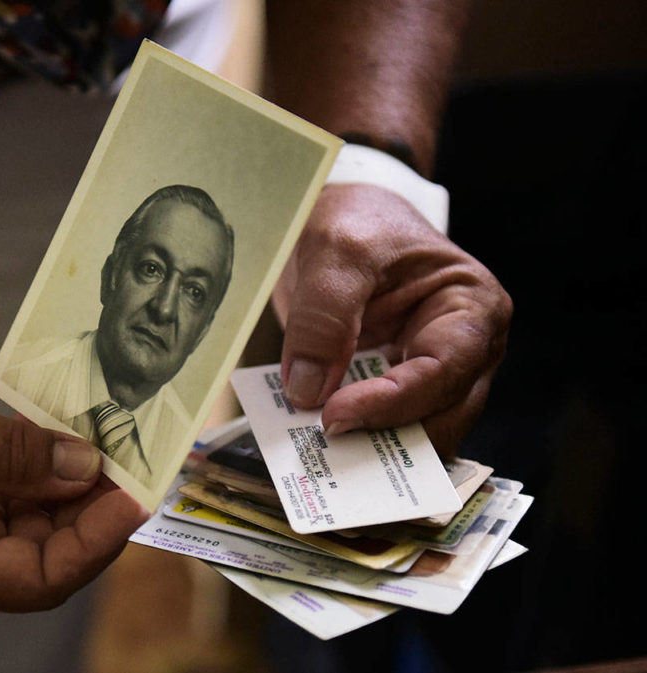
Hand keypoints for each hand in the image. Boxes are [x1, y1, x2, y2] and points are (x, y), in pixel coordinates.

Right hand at [0, 348, 147, 613]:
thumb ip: (14, 454)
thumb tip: (86, 468)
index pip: (40, 578)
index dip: (97, 540)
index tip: (136, 493)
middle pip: (42, 557)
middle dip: (90, 510)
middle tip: (132, 458)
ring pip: (28, 532)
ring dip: (66, 492)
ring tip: (101, 444)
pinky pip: (6, 510)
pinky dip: (36, 480)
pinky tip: (56, 444)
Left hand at [272, 183, 511, 455]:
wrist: (343, 217)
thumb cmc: (359, 220)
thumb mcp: (338, 250)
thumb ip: (326, 315)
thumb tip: (309, 391)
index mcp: (473, 308)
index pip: (444, 372)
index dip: (393, 403)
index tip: (335, 416)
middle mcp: (466, 352)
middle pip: (439, 417)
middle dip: (388, 442)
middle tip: (328, 453)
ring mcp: (431, 375)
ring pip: (413, 435)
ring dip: (369, 450)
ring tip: (319, 460)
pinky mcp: (394, 390)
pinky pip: (380, 427)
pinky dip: (352, 440)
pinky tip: (314, 448)